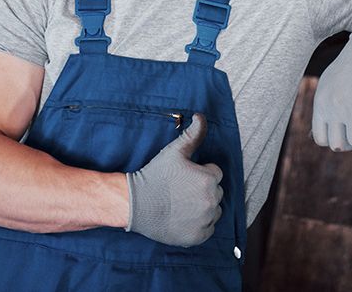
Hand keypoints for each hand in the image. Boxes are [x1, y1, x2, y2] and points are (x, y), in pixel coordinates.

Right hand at [126, 113, 222, 246]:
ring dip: (203, 208)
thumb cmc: (155, 175)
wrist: (136, 203)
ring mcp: (205, 220)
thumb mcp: (175, 151)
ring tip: (182, 204)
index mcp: (209, 179)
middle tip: (181, 191)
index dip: (199, 173)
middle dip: (202, 190)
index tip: (184, 177)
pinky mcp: (198, 236)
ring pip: (213, 211)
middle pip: (215, 192)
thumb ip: (193, 134)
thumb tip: (201, 116)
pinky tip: (182, 217)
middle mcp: (211, 200)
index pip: (214, 173)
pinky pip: (207, 229)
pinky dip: (199, 225)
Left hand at [311, 29, 351, 156]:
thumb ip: (324, 107)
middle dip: (348, 145)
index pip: (319, 138)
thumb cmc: (350, 66)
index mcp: (321, 102)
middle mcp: (333, 108)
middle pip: (337, 145)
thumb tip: (318, 133)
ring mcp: (351, 109)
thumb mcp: (328, 84)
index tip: (342, 136)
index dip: (332, 141)